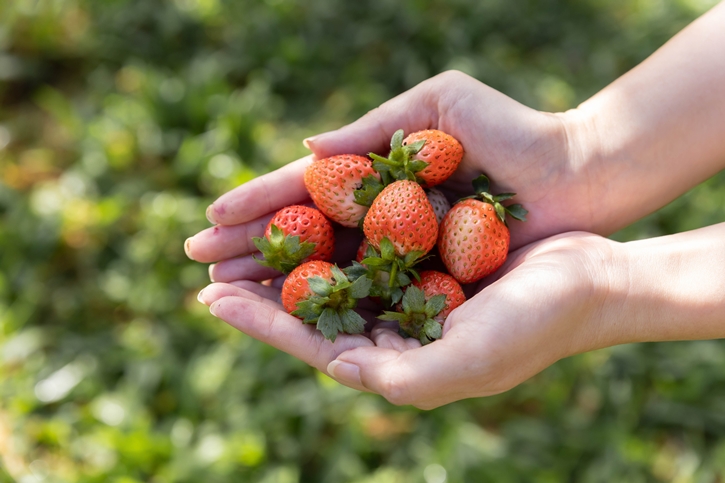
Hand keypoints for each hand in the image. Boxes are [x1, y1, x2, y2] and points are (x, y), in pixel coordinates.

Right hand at [185, 70, 585, 270]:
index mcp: (376, 172)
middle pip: (301, 235)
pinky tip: (287, 313)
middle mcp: (380, 217)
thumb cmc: (511, 131)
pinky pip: (367, 293)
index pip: (303, 191)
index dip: (257, 203)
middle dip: (248, 248)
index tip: (211, 217)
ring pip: (323, 270)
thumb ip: (373, 128)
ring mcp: (400, 251)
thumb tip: (307, 147)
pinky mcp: (427, 280)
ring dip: (272, 281)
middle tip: (196, 262)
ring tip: (223, 290)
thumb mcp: (438, 105)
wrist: (574, 174)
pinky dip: (325, 303)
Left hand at [197, 232, 620, 408]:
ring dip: (289, 256)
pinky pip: (365, 240)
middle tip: (208, 265)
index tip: (213, 299)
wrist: (591, 279)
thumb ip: (404, 376)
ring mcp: (409, 292)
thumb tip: (335, 369)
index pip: (316, 344)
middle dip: (262, 290)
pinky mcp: (424, 256)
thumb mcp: (472, 359)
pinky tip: (304, 209)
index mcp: (399, 361)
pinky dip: (332, 227)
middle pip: (313, 309)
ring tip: (242, 237)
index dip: (262, 325)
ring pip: (333, 272)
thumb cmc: (537, 323)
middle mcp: (396, 329)